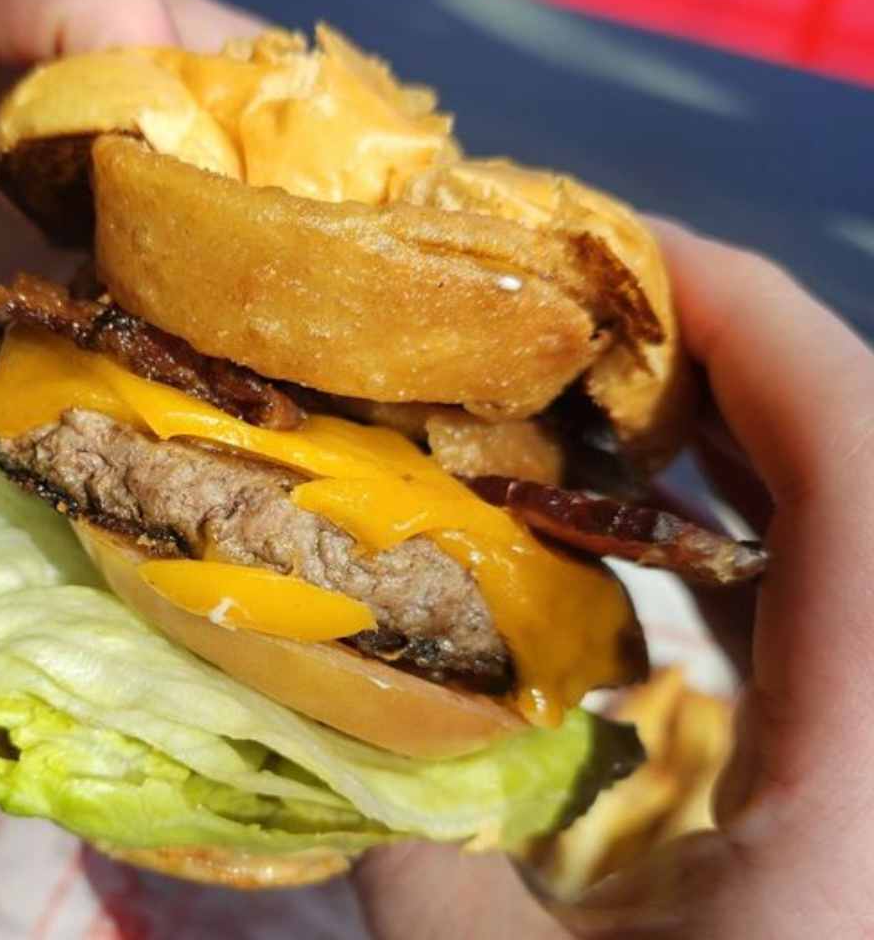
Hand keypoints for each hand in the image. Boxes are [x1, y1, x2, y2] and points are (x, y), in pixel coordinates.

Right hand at [354, 221, 873, 937]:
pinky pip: (814, 609)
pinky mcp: (863, 777)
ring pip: (840, 533)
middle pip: (856, 462)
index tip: (611, 248)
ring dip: (717, 445)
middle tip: (564, 313)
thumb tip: (306, 760)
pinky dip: (726, 546)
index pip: (858, 453)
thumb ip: (420, 876)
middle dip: (717, 357)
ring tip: (582, 399)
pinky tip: (630, 548)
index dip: (748, 319)